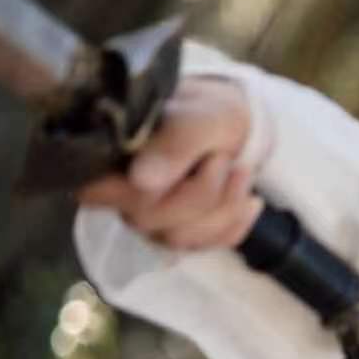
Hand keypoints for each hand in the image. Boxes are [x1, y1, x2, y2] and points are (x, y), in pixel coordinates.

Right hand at [76, 75, 260, 250]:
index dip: (171, 185)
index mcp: (109, 156)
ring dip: (223, 207)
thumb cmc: (206, 113)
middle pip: (149, 219)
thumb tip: (141, 181)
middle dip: (205, 191)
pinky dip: (234, 224)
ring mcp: (143, 217)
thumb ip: (173, 144)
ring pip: (178, 238)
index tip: (214, 158)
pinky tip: (249, 201)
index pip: (117, 193)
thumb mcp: (200, 117)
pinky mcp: (171, 232)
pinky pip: (203, 245)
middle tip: (225, 158)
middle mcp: (115, 193)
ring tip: (240, 171)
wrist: (227, 122)